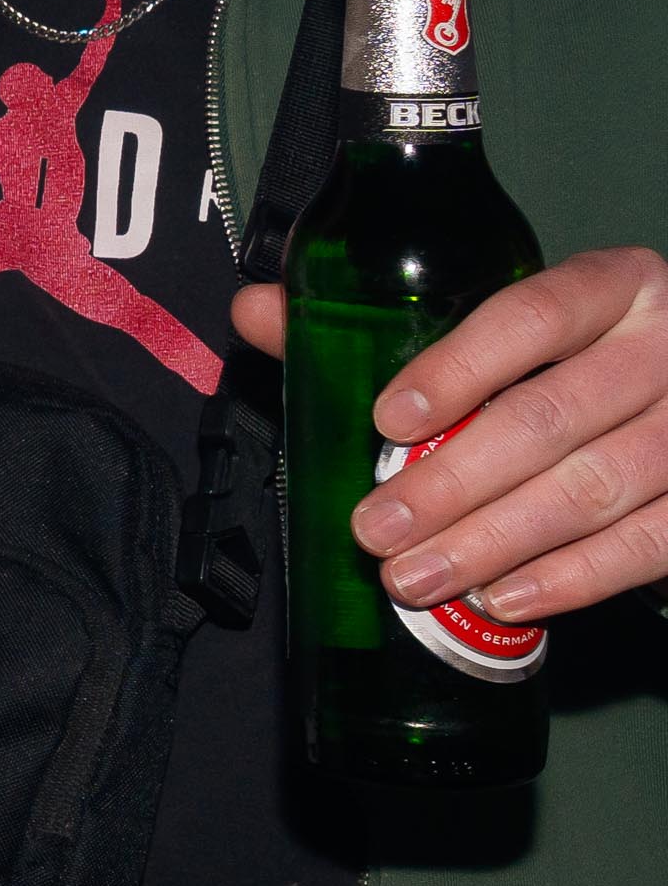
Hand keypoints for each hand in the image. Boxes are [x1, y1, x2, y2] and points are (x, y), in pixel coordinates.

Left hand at [229, 245, 667, 619]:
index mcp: (613, 287)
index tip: (387, 421)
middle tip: (376, 530)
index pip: (533, 315)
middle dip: (452, 483)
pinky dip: (573, 578)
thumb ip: (376, 323)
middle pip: (551, 417)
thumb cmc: (568, 362)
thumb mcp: (495, 329)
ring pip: (596, 488)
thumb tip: (257, 313)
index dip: (458, 368)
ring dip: (496, 541)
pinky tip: (504, 597)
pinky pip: (651, 544)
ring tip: (416, 575)